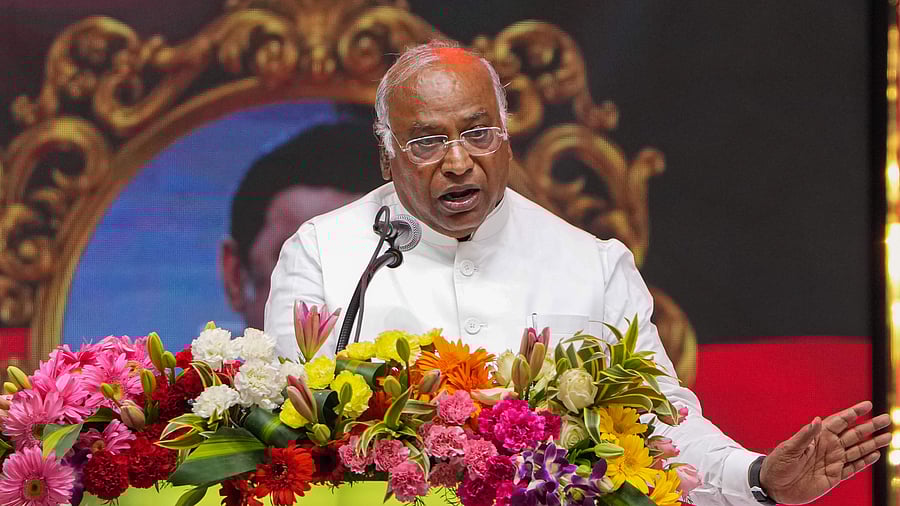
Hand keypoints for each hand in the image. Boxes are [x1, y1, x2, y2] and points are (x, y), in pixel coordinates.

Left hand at [759, 401, 889, 503]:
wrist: (774, 486)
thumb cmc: (777, 464)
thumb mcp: (789, 448)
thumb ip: (805, 436)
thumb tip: (816, 420)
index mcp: (817, 437)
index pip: (838, 421)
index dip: (853, 413)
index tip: (867, 405)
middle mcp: (827, 447)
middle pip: (853, 434)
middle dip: (870, 426)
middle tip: (886, 418)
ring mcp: (832, 461)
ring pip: (857, 450)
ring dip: (872, 443)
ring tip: (888, 436)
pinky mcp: (834, 476)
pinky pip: (853, 467)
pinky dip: (865, 462)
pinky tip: (875, 455)